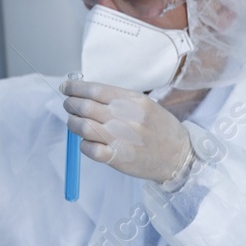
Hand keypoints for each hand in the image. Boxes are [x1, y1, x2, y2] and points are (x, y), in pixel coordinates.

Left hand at [62, 78, 194, 183]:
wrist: (179, 156)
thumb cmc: (160, 129)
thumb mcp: (145, 105)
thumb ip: (119, 100)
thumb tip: (86, 94)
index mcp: (133, 101)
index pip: (95, 90)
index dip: (75, 88)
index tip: (66, 88)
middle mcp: (127, 118)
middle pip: (85, 107)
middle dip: (70, 105)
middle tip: (69, 106)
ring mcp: (122, 139)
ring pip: (83, 126)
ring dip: (73, 124)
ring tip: (75, 124)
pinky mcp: (118, 158)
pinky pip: (90, 149)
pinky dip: (83, 144)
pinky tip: (87, 142)